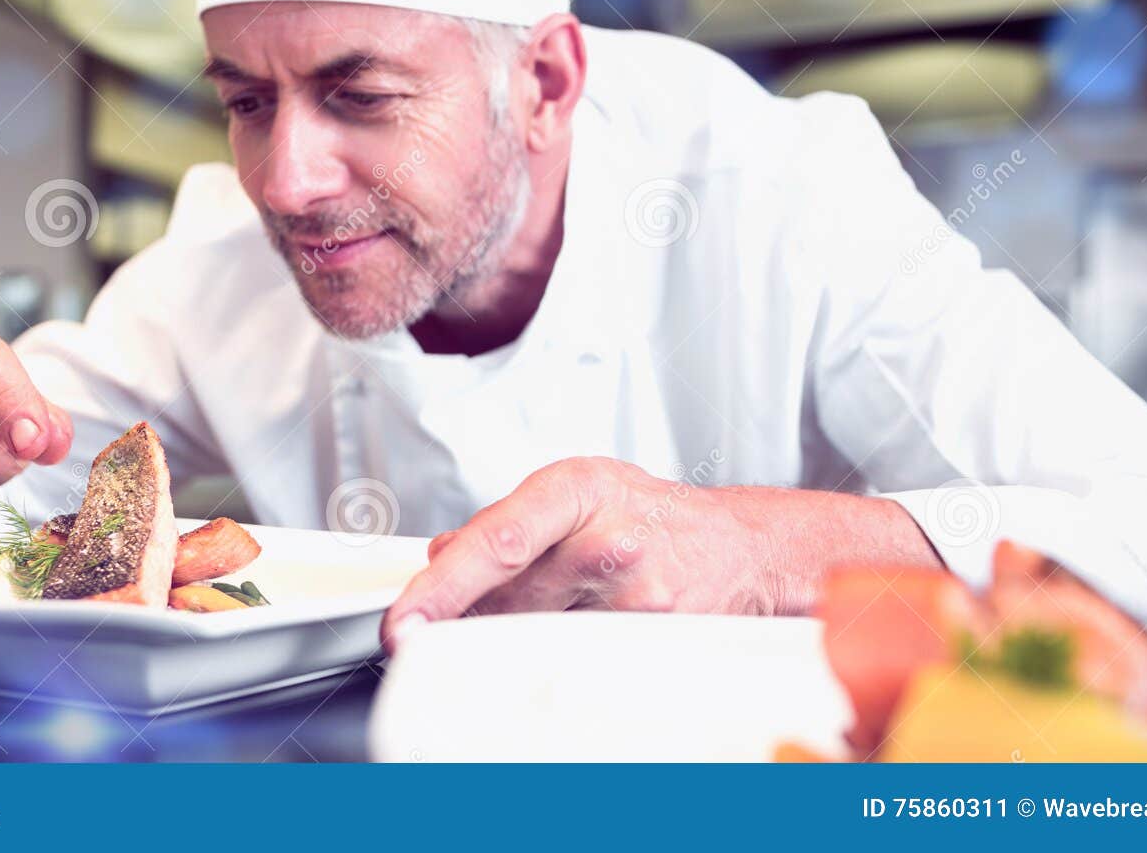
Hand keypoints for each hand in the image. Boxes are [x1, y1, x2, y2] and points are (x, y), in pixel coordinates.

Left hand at [379, 457, 939, 650]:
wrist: (741, 546)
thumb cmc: (653, 515)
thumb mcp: (573, 497)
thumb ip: (505, 527)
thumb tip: (441, 560)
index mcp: (576, 489)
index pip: (496, 541)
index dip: (442, 589)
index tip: (406, 623)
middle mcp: (608, 536)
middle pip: (512, 600)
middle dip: (476, 620)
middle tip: (451, 632)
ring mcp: (636, 592)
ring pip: (544, 635)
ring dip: (526, 635)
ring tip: (555, 609)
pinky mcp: (657, 636)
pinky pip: (585, 657)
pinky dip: (568, 651)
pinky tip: (587, 629)